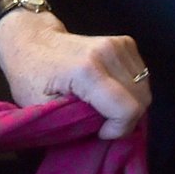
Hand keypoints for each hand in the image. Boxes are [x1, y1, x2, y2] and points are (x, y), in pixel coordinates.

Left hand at [0, 12, 151, 138]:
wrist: (31, 40)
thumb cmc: (30, 77)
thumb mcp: (43, 109)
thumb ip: (75, 123)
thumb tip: (103, 133)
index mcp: (87, 71)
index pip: (127, 109)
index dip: (118, 129)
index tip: (99, 131)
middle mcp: (108, 53)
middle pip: (141, 99)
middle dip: (126, 119)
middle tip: (102, 123)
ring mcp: (119, 44)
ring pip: (145, 88)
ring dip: (130, 104)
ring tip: (105, 107)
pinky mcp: (125, 42)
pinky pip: (142, 75)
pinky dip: (132, 89)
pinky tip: (112, 92)